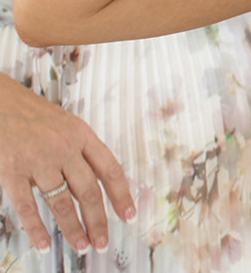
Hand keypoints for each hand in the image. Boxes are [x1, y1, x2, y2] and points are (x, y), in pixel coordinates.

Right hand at [0, 76, 133, 253]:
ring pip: (61, 203)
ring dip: (73, 229)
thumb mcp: (67, 124)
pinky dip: (36, 230)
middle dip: (98, 220)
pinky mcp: (12, 171)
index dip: (121, 195)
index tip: (128, 215)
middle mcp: (64, 148)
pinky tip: (44, 245)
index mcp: (82, 135)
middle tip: (103, 242)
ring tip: (82, 246)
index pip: (110, 169)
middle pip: (88, 191)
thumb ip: (83, 150)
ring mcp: (38, 160)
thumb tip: (101, 181)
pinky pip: (27, 207)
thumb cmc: (33, 114)